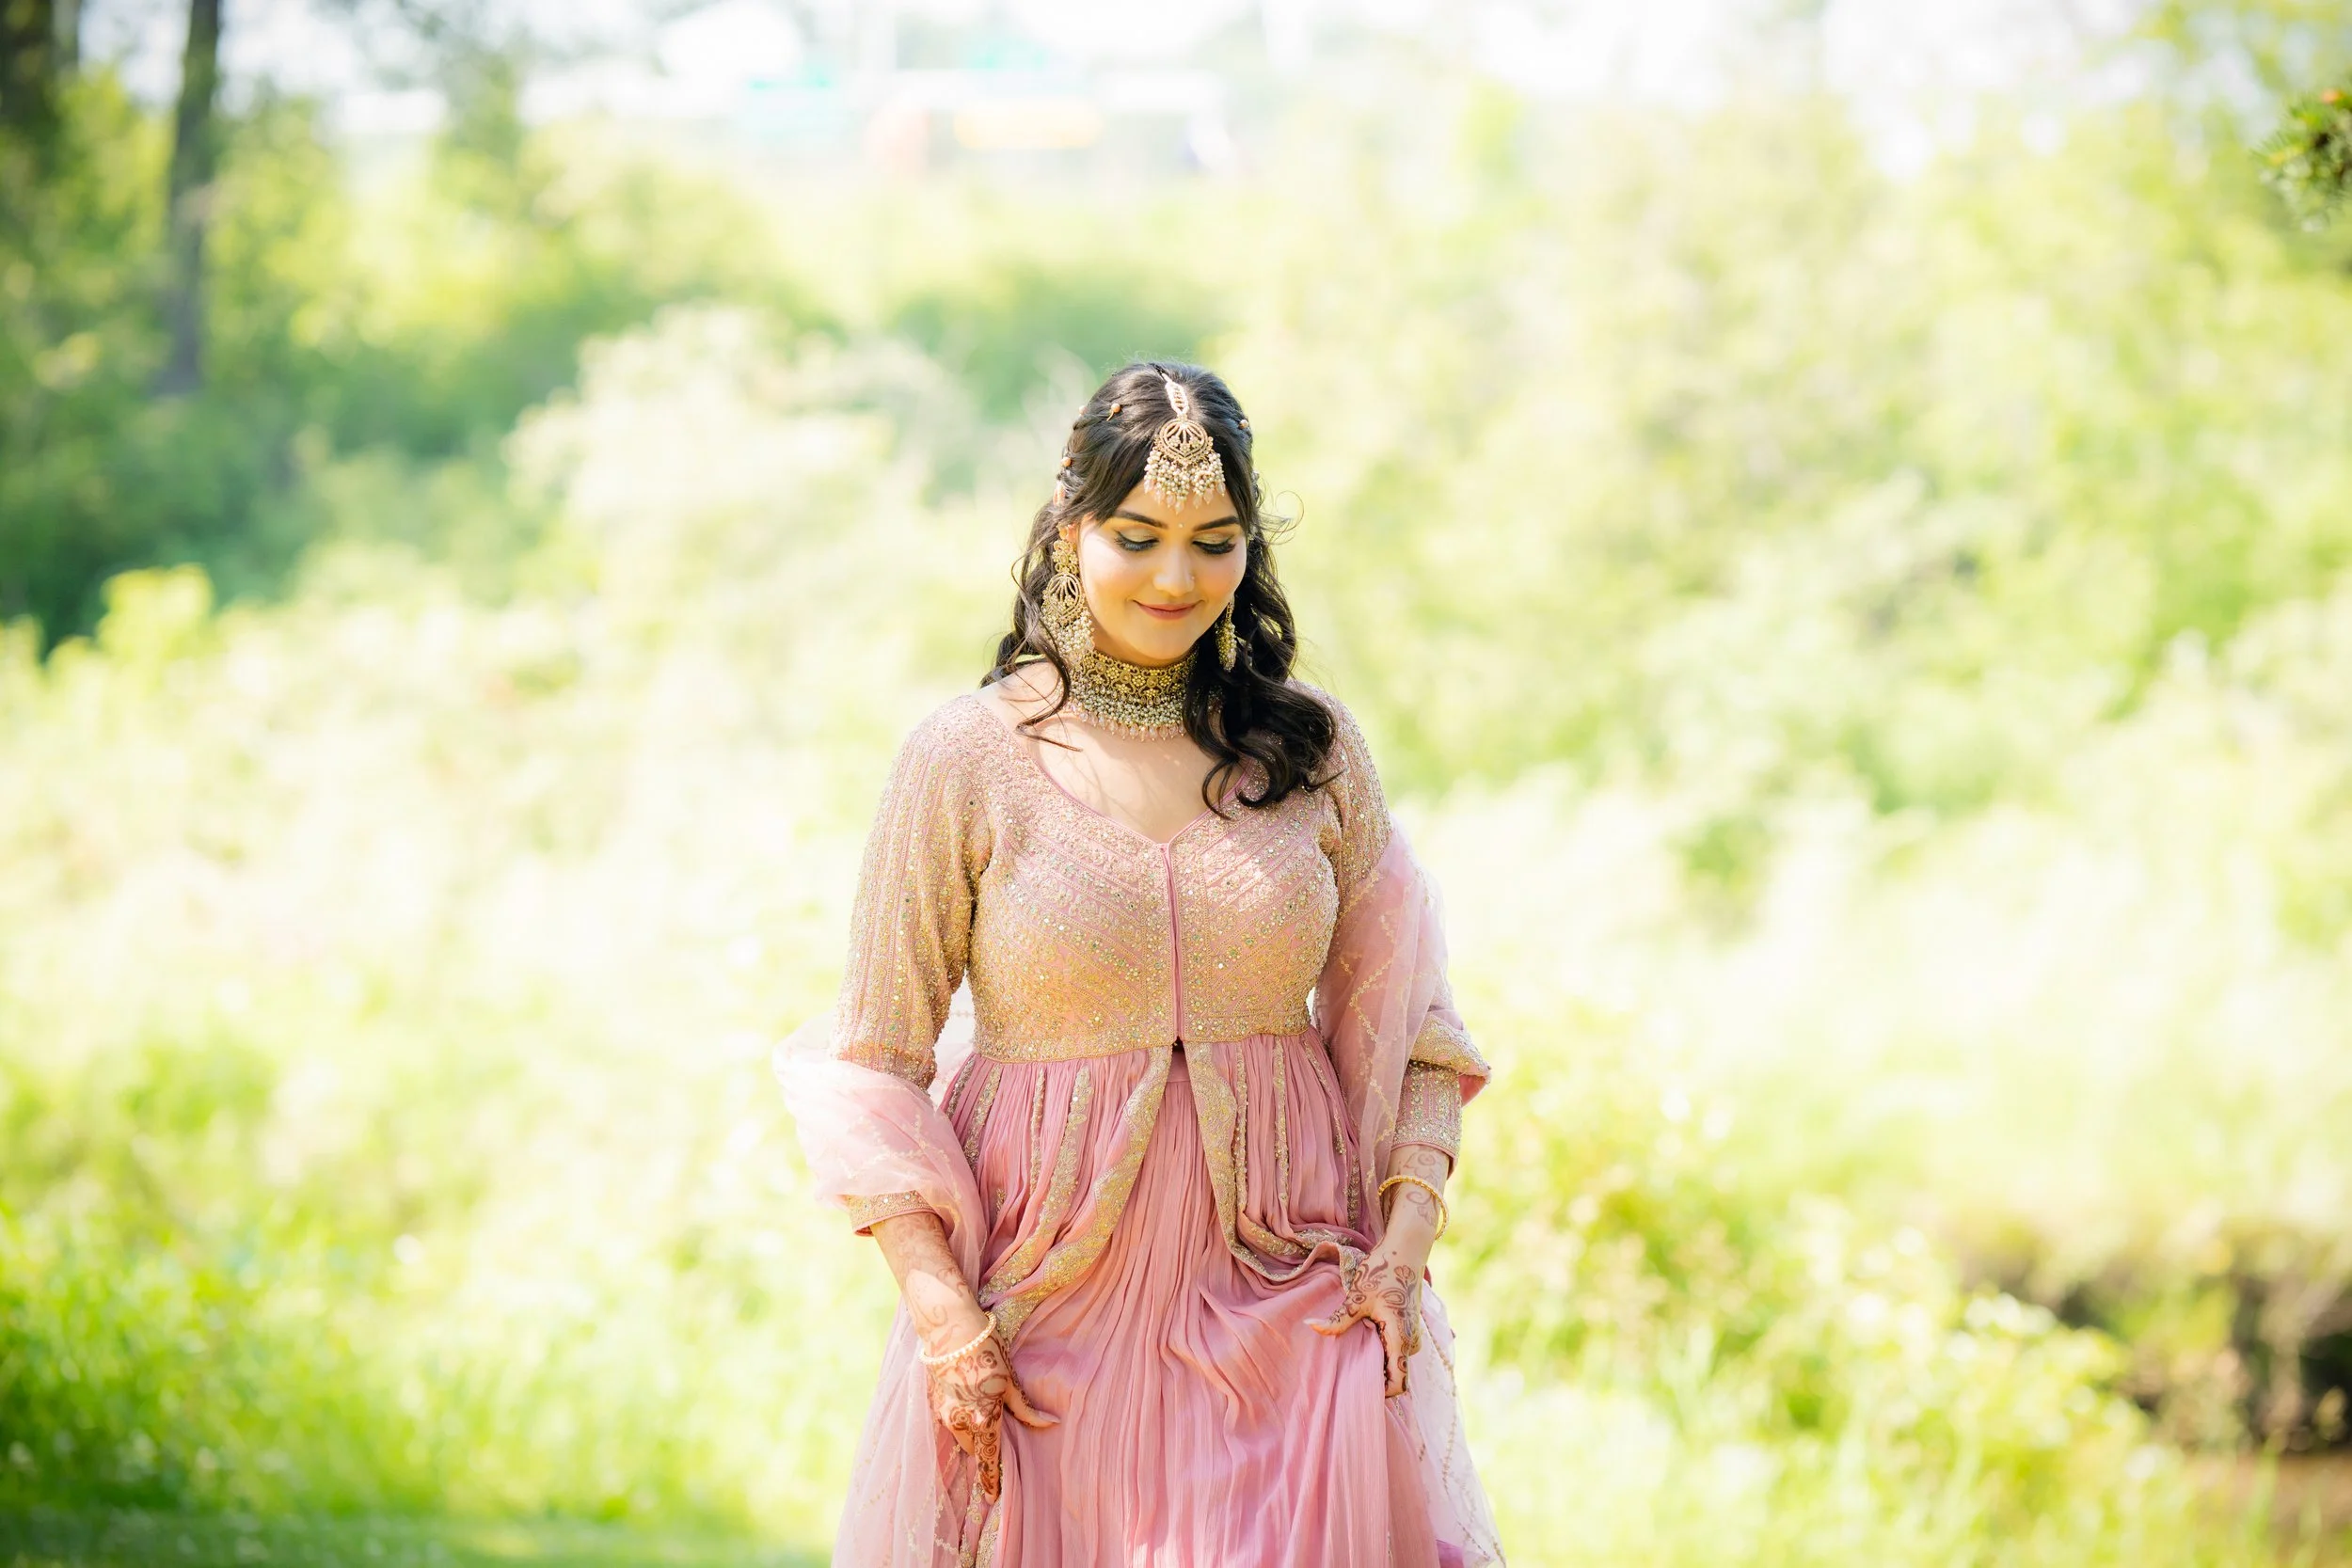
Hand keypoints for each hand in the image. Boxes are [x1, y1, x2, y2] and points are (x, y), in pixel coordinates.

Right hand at [922, 1317, 1055, 1502]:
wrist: (950, 1328)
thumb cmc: (987, 1350)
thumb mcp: (1010, 1381)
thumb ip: (1025, 1409)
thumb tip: (1050, 1424)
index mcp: (984, 1418)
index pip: (987, 1458)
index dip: (989, 1480)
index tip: (992, 1497)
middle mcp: (961, 1421)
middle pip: (975, 1447)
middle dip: (983, 1450)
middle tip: (994, 1446)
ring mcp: (944, 1412)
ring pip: (961, 1435)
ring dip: (972, 1434)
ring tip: (982, 1418)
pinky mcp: (934, 1401)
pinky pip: (950, 1420)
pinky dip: (960, 1419)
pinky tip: (967, 1402)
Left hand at [1309, 1248, 1423, 1397]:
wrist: (1406, 1247)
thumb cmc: (1383, 1271)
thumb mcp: (1357, 1297)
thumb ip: (1337, 1319)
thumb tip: (1311, 1327)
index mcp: (1401, 1340)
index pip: (1398, 1383)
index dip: (1380, 1392)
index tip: (1356, 1388)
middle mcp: (1411, 1341)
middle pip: (1395, 1375)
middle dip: (1374, 1378)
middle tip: (1346, 1374)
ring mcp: (1411, 1333)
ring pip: (1394, 1361)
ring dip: (1376, 1362)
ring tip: (1351, 1355)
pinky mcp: (1407, 1325)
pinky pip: (1395, 1349)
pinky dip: (1380, 1350)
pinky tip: (1361, 1339)